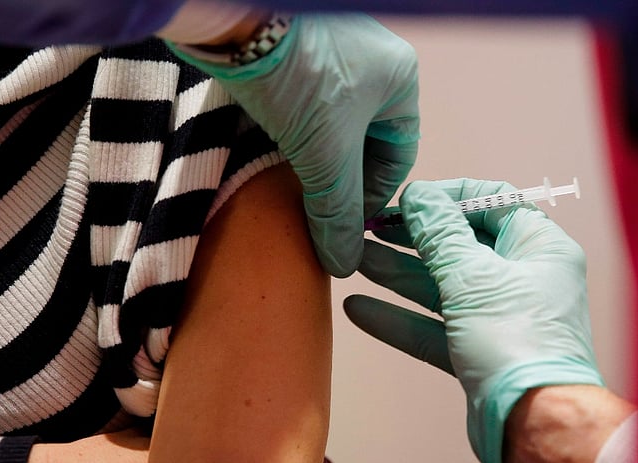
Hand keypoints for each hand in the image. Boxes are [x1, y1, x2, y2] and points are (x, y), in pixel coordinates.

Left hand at [170, 14, 419, 276]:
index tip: (346, 225)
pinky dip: (295, 130)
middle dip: (341, 179)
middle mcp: (374, 62)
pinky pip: (306, 101)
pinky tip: (275, 149)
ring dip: (316, 157)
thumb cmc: (299, 78)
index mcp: (400, 79)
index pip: (398, 156)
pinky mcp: (296, 49)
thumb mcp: (326, 156)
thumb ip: (339, 213)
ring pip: (333, 123)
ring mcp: (335, 52)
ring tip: (294, 185)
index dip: (373, 197)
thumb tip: (344, 263)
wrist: (236, 18)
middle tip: (318, 211)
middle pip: (364, 141)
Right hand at [343, 178, 603, 462]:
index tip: (410, 199)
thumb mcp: (472, 276)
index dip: (449, 198)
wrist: (532, 425)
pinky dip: (400, 317)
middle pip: (461, 244)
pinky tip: (360, 308)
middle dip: (413, 237)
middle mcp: (523, 279)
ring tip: (355, 259)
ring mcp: (501, 317)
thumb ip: (440, 234)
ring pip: (442, 285)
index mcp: (539, 248)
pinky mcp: (479, 352)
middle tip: (371, 227)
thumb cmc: (520, 346)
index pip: (494, 203)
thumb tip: (420, 197)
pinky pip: (435, 326)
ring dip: (398, 272)